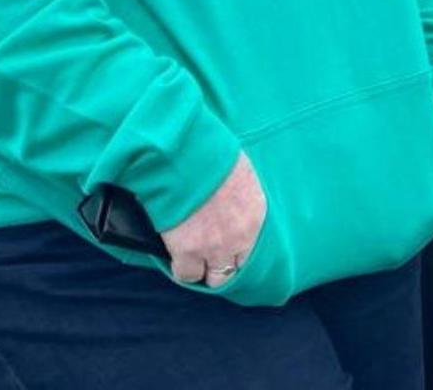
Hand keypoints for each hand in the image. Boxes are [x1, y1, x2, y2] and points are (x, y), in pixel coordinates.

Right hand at [162, 153, 265, 287]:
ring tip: (192, 260)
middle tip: (209, 258)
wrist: (185, 155)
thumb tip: (228, 202)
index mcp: (255, 215)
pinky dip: (182, 269)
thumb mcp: (237, 173)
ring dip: (203, 269)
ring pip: (213, 278)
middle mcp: (240, 237)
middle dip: (222, 266)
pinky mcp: (187, 250)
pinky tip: (176, 258)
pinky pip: (186, 274)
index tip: (227, 250)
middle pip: (235, 270)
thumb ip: (238, 197)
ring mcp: (214, 247)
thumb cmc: (210, 154)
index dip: (236, 253)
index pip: (253, 251)